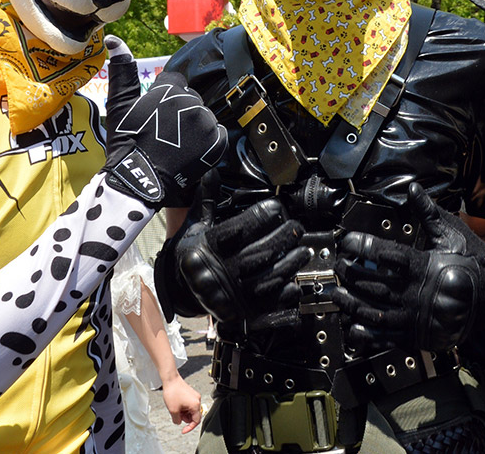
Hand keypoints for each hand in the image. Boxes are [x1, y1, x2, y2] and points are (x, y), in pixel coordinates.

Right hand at [102, 36, 226, 206]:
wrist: (139, 181)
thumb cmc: (126, 143)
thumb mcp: (119, 105)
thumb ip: (121, 70)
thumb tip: (114, 39)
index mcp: (170, 90)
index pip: (174, 83)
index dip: (163, 99)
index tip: (154, 116)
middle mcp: (192, 102)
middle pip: (189, 99)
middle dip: (178, 112)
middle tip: (162, 133)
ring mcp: (206, 123)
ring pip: (202, 116)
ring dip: (192, 126)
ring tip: (175, 144)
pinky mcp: (217, 143)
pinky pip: (216, 134)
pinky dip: (207, 141)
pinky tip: (189, 151)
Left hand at [161, 372, 201, 432]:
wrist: (171, 380)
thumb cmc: (173, 392)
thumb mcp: (173, 411)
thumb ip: (177, 420)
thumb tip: (179, 422)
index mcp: (195, 405)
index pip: (196, 421)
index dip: (189, 428)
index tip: (184, 430)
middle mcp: (197, 400)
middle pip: (193, 415)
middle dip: (185, 417)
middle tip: (177, 415)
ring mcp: (195, 396)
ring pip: (190, 410)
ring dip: (183, 412)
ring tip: (175, 408)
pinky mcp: (191, 394)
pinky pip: (189, 404)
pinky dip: (183, 407)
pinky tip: (177, 404)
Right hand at [175, 197, 308, 324]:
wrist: (180, 291)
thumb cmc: (192, 255)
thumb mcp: (194, 226)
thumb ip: (206, 201)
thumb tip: (211, 172)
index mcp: (207, 248)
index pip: (236, 230)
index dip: (259, 218)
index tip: (276, 207)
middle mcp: (219, 271)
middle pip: (258, 253)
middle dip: (282, 238)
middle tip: (297, 227)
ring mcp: (230, 294)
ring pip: (267, 278)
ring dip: (290, 264)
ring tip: (304, 251)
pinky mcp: (240, 311)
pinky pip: (266, 304)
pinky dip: (283, 295)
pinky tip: (296, 284)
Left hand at [333, 183, 484, 352]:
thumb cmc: (471, 263)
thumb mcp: (451, 234)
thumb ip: (427, 213)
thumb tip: (413, 189)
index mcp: (423, 266)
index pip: (384, 255)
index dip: (362, 246)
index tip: (347, 241)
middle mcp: (415, 293)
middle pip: (372, 283)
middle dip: (350, 274)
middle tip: (338, 266)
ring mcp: (413, 316)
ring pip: (372, 311)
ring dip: (350, 303)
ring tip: (337, 294)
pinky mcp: (415, 334)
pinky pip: (385, 336)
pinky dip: (365, 332)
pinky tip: (352, 324)